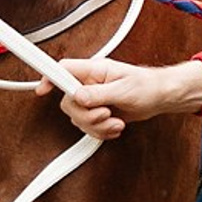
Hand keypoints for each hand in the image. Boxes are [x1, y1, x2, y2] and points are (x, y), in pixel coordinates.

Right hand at [59, 55, 201, 139]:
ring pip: (78, 118)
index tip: (42, 89)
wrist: (160, 98)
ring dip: (97, 126)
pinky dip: (101, 132)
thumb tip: (78, 96)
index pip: (64, 70)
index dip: (50, 78)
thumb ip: (99, 94)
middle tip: (105, 115)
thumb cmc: (147, 86)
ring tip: (115, 121)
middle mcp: (90, 84)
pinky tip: (115, 127)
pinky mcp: (98, 113)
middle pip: (68, 102)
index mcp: (95, 71)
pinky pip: (88, 128)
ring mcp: (93, 100)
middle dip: (86, 115)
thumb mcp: (124, 90)